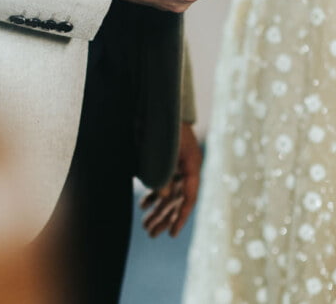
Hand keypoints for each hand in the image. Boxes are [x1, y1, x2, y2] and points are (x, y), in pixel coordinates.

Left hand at [142, 122, 201, 237]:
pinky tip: (143, 205)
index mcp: (192, 164)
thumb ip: (163, 174)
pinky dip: (153, 194)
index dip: (180, 218)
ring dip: (157, 209)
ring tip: (146, 226)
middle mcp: (187, 167)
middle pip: (177, 199)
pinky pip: (162, 182)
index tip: (171, 234)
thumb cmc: (165, 125)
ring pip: (168, 193)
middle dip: (164, 218)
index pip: (188, 198)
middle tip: (151, 234)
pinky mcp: (168, 160)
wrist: (161, 102)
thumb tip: (161, 197)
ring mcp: (178, 164)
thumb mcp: (165, 151)